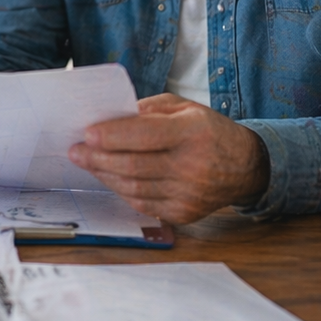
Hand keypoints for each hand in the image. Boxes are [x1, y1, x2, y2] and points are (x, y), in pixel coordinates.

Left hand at [67, 94, 268, 224]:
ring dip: (105, 176)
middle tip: (75, 151)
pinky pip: (143, 205)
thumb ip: (147, 110)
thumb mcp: (184, 107)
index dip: (112, 136)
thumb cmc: (208, 131)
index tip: (86, 133)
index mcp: (192, 132)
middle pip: (134, 167)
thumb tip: (109, 119)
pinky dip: (122, 191)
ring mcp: (189, 194)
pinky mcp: (185, 213)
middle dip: (98, 159)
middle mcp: (192, 166)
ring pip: (134, 189)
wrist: (245, 166)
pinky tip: (111, 178)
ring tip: (88, 163)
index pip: (145, 136)